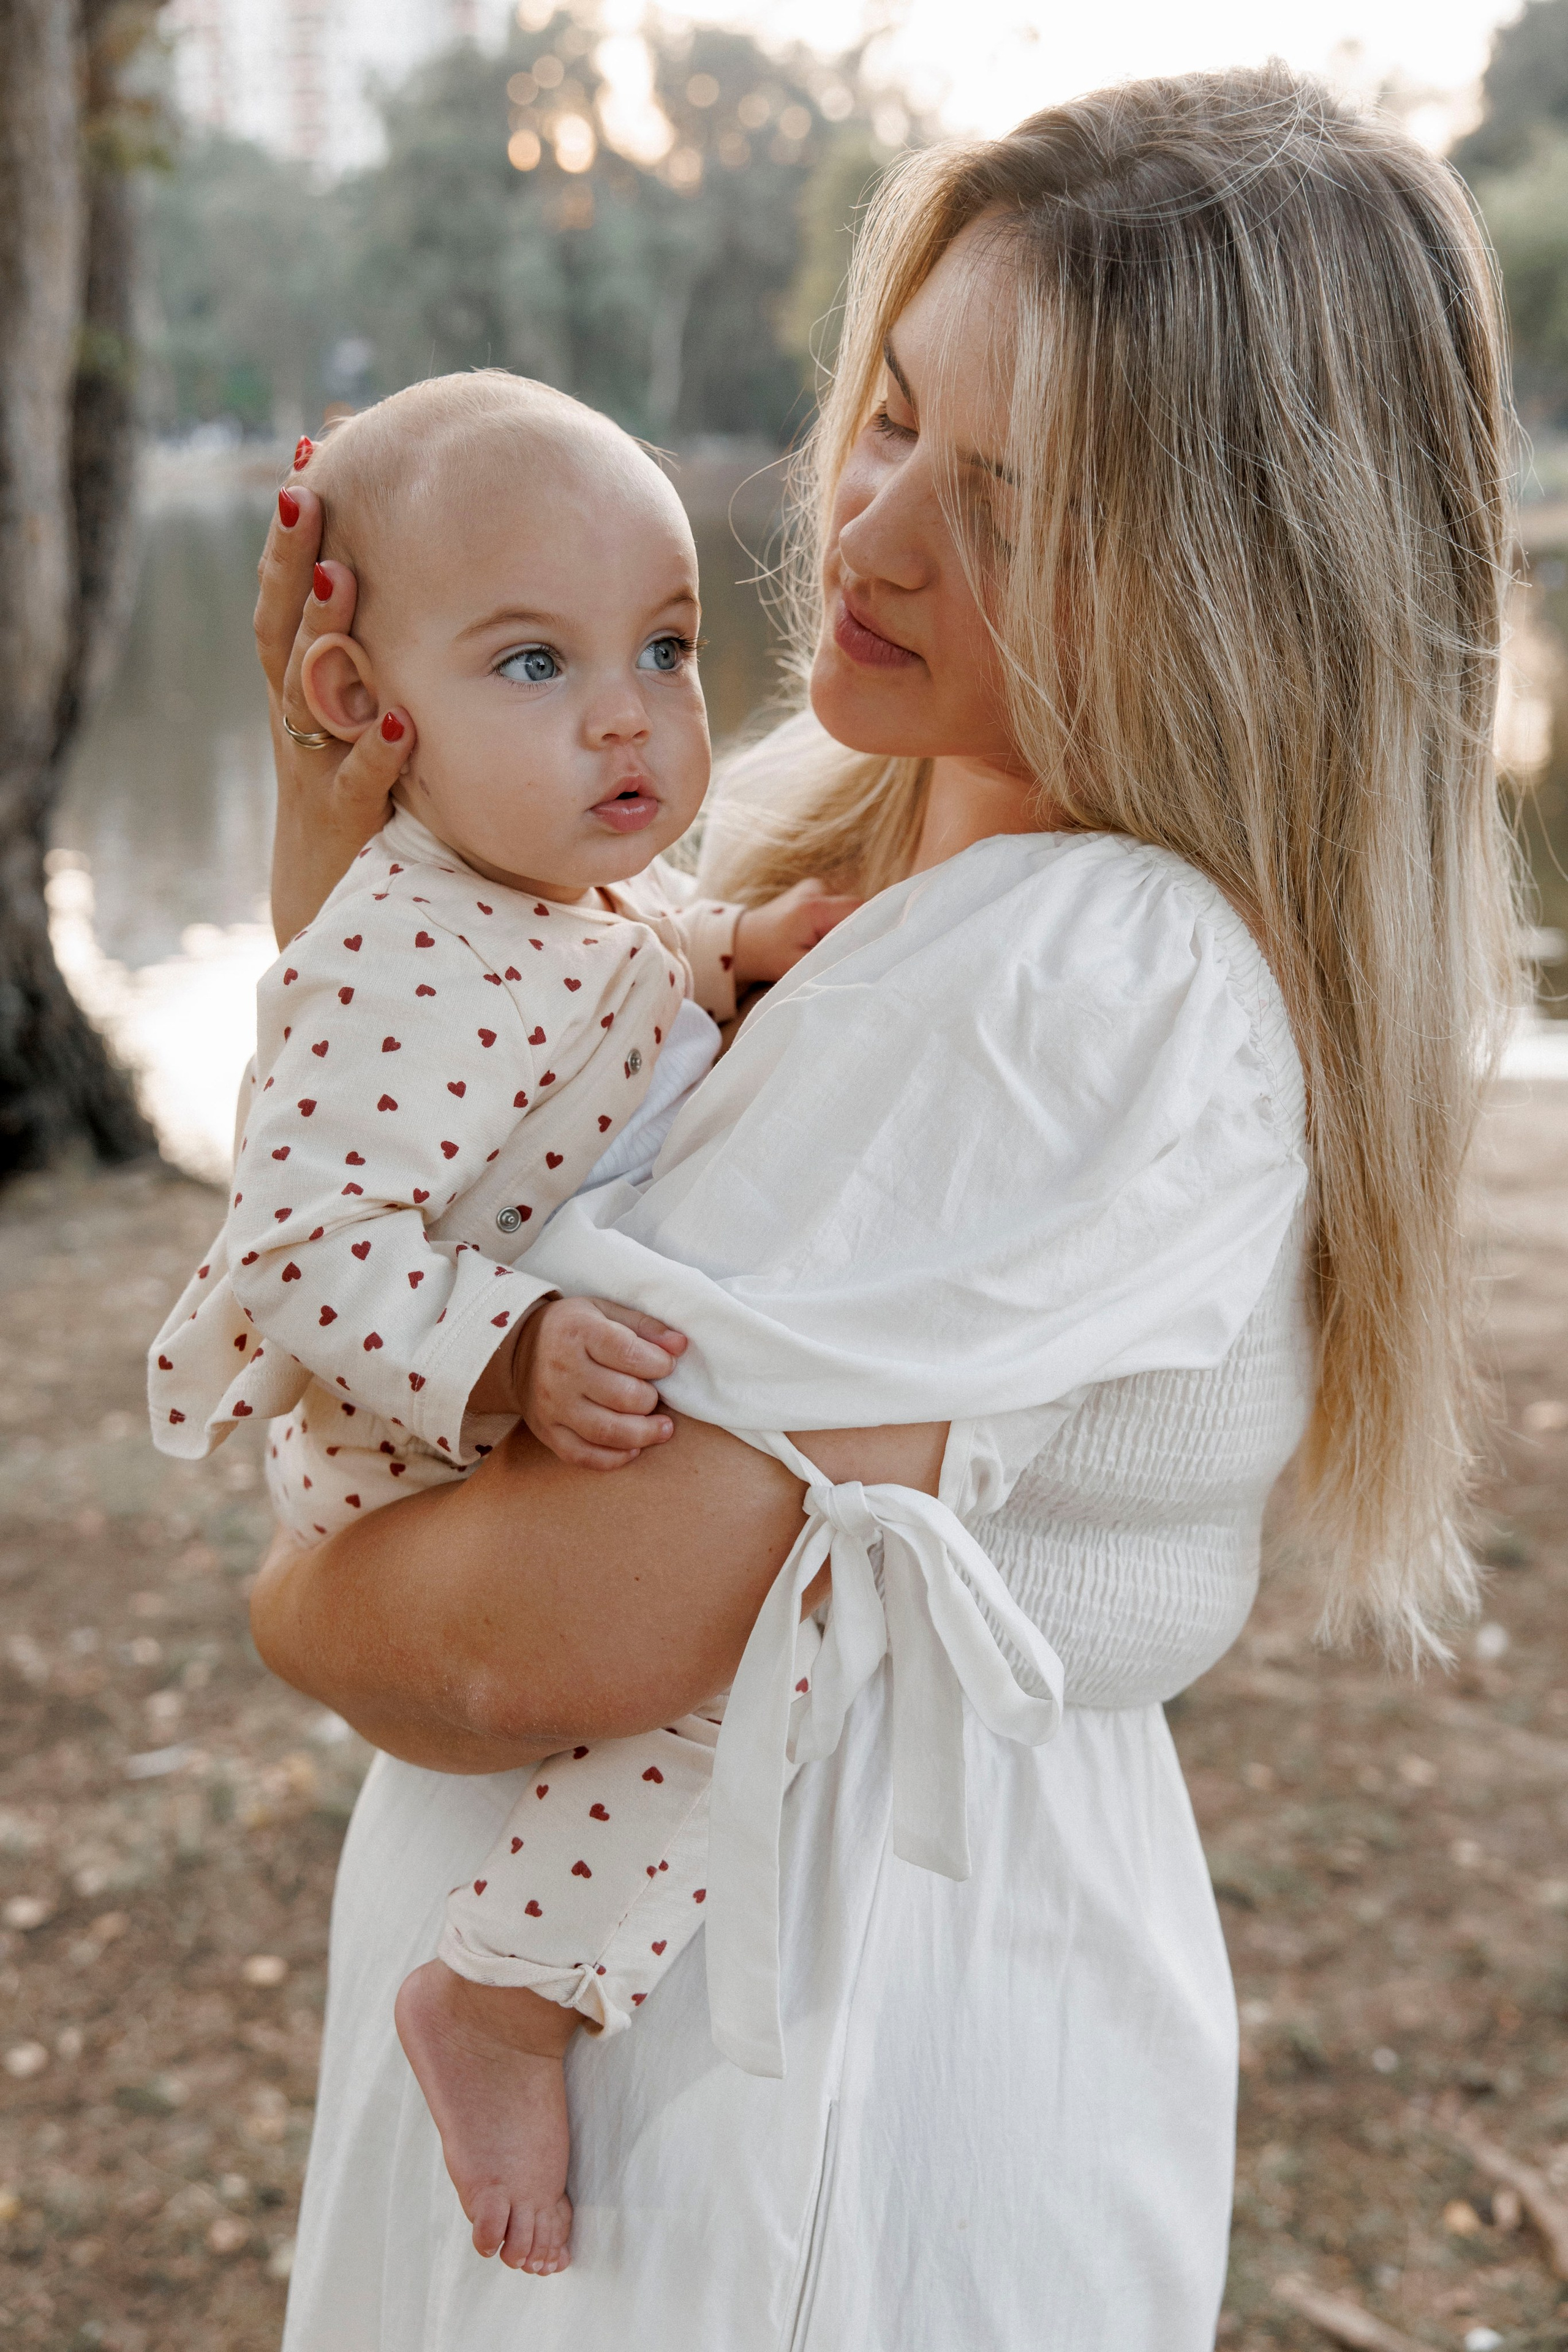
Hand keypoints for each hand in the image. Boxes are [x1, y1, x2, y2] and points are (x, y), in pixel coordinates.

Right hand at [256, 474, 414, 945]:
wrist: (328, 900)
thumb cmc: (358, 792)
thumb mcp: (362, 707)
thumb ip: (376, 643)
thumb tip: (396, 558)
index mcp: (299, 684)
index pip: (287, 593)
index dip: (292, 531)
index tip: (310, 455)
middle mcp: (297, 716)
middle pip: (283, 625)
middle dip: (293, 559)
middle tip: (306, 492)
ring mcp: (314, 766)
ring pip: (310, 693)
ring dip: (324, 634)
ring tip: (343, 576)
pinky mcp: (345, 824)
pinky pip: (355, 786)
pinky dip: (373, 756)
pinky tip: (400, 725)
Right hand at [511, 1297, 688, 1470]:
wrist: (514, 1351)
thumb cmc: (572, 1329)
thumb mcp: (604, 1312)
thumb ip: (644, 1326)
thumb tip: (680, 1345)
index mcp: (578, 1332)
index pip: (628, 1353)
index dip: (659, 1363)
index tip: (667, 1365)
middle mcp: (562, 1370)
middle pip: (623, 1396)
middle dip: (651, 1399)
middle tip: (656, 1396)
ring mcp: (552, 1405)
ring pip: (607, 1431)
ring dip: (644, 1434)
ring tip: (662, 1428)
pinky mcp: (547, 1432)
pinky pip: (584, 1455)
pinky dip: (615, 1458)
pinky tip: (634, 1447)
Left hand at [731, 876, 861, 986]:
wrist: (743, 940)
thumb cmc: (768, 955)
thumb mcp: (800, 966)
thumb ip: (832, 962)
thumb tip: (862, 961)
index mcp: (814, 907)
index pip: (859, 910)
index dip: (871, 928)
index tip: (872, 949)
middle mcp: (817, 890)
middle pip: (856, 907)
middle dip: (856, 930)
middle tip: (847, 952)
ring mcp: (815, 887)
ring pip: (847, 908)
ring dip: (844, 927)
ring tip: (826, 944)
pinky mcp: (813, 890)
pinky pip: (836, 906)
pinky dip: (835, 921)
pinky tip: (820, 935)